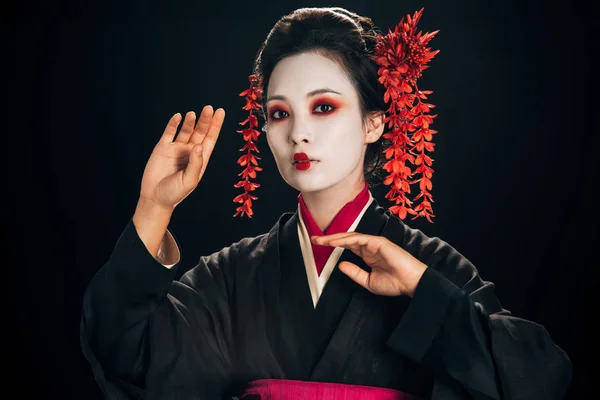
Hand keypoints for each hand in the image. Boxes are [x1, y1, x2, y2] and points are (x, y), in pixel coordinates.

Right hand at [139, 106, 224, 209]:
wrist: (155, 198)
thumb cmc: (175, 193)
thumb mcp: (190, 180)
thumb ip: (196, 163)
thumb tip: (199, 145)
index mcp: (200, 159)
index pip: (210, 139)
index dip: (216, 126)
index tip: (221, 112)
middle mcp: (190, 152)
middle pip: (200, 132)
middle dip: (205, 120)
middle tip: (209, 108)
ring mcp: (176, 149)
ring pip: (185, 131)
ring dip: (190, 122)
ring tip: (193, 114)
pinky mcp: (162, 148)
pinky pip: (169, 133)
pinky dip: (173, 124)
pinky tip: (178, 117)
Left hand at [311, 232, 426, 296]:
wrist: (410, 283)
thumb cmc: (394, 283)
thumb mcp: (368, 281)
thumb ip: (355, 273)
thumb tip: (340, 265)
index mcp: (367, 255)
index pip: (347, 246)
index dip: (333, 245)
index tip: (319, 246)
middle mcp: (369, 247)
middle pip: (346, 239)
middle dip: (329, 238)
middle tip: (314, 239)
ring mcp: (374, 243)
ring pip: (350, 237)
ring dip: (334, 237)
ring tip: (320, 240)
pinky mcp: (378, 242)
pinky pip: (358, 239)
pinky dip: (345, 239)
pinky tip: (333, 242)